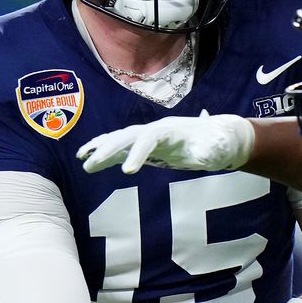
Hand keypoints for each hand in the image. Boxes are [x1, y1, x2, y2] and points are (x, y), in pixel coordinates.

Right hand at [76, 113, 253, 173]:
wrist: (219, 137)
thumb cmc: (218, 144)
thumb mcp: (217, 149)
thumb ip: (208, 151)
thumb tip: (202, 155)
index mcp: (171, 130)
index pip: (149, 139)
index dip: (138, 154)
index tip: (127, 172)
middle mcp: (156, 130)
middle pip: (128, 136)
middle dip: (109, 149)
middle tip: (90, 164)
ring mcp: (149, 137)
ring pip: (120, 139)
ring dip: (101, 148)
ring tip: (82, 160)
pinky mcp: (147, 147)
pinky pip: (122, 147)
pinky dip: (105, 151)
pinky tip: (89, 160)